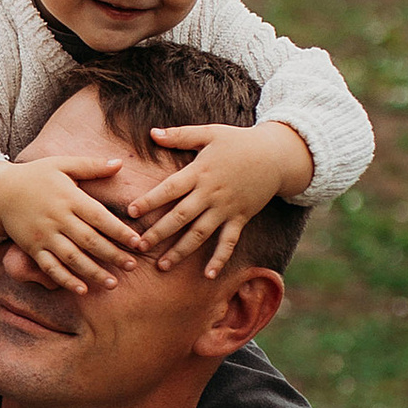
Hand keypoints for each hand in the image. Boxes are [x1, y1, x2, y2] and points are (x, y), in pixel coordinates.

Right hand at [0, 153, 141, 293]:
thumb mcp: (62, 164)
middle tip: (132, 266)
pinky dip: (65, 280)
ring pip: (72, 257)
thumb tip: (120, 163)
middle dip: (112, 255)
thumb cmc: (36, 176)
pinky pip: (50, 267)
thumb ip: (91, 165)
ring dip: (93, 272)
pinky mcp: (32, 248)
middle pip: (89, 240)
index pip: (99, 217)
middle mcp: (57, 218)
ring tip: (113, 283)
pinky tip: (82, 290)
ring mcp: (44, 235)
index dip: (119, 231)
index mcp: (69, 197)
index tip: (137, 242)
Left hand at [138, 119, 313, 277]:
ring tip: (162, 265)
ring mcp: (226, 208)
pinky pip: (229, 242)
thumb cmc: (240, 142)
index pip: (170, 188)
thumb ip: (180, 135)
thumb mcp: (210, 133)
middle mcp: (211, 193)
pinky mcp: (240, 218)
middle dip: (159, 232)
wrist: (276, 155)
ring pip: (200, 233)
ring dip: (181, 251)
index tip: (131, 212)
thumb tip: (152, 132)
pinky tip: (208, 276)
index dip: (150, 200)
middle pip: (181, 216)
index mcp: (200, 172)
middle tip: (138, 246)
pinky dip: (220, 259)